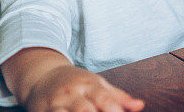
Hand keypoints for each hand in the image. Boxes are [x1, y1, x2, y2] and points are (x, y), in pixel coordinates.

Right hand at [26, 65, 144, 111]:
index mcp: (90, 85)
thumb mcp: (98, 85)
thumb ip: (118, 97)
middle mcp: (73, 94)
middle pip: (86, 110)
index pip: (105, 99)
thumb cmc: (77, 83)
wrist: (44, 76)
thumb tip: (140, 105)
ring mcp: (56, 103)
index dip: (115, 111)